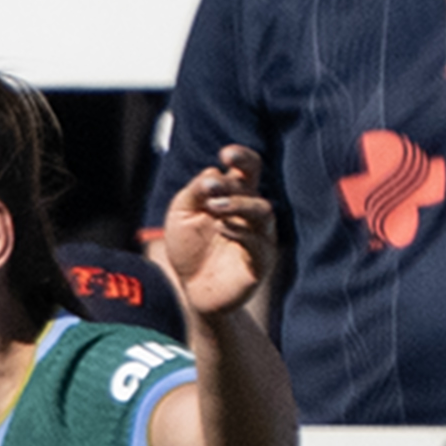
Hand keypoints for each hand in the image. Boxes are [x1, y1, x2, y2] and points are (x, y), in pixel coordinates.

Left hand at [155, 148, 275, 320]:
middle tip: (211, 187)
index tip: (225, 154)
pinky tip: (222, 229)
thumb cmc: (189, 248)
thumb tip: (213, 173)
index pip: (248, 168)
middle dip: (233, 183)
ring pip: (263, 211)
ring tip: (214, 207)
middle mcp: (251, 212)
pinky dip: (241, 232)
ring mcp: (259, 236)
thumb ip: (194, 192)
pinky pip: (259, 243)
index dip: (242, 157)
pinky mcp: (260, 261)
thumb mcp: (181, 214)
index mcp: (234, 195)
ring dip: (239, 204)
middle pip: (254, 187)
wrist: (193, 291)